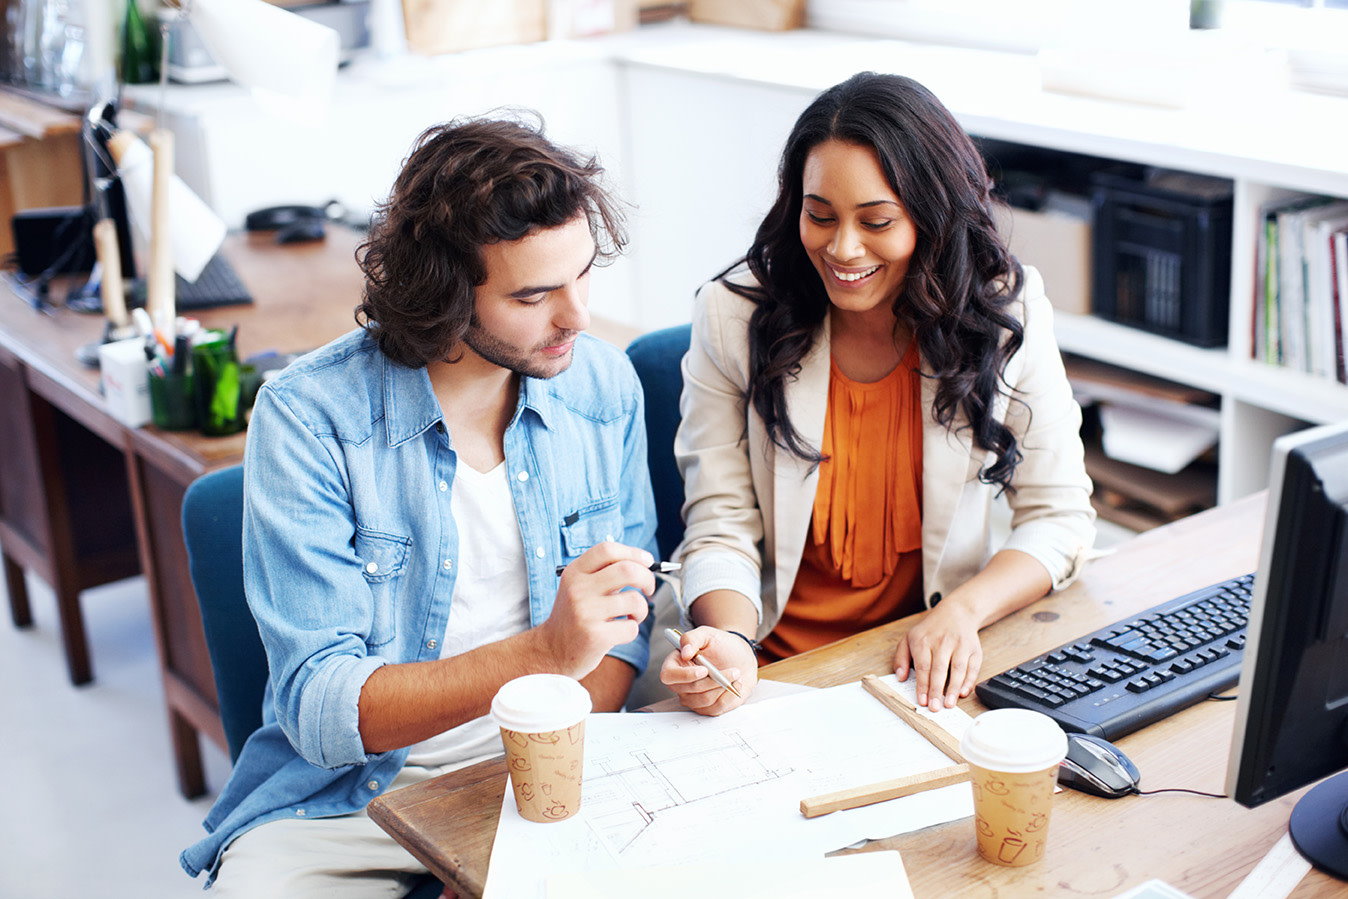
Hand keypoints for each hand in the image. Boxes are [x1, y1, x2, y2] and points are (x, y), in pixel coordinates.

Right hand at [540, 542, 653, 679]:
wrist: (551, 650)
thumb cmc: (573, 616)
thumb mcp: (579, 587)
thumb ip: (604, 573)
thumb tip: (643, 563)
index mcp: (574, 573)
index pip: (608, 549)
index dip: (633, 553)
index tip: (647, 562)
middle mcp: (578, 589)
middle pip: (627, 570)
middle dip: (647, 578)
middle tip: (648, 589)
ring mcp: (585, 613)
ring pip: (634, 600)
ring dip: (642, 609)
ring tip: (632, 615)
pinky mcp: (594, 637)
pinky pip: (631, 628)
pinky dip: (633, 629)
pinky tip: (620, 631)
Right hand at [659, 626, 757, 715]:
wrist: (739, 657)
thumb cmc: (720, 645)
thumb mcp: (707, 634)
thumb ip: (692, 638)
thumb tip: (684, 652)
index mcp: (675, 665)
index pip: (668, 676)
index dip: (684, 675)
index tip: (704, 670)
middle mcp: (680, 684)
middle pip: (691, 689)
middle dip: (714, 680)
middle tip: (733, 670)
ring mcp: (692, 699)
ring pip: (705, 700)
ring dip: (724, 687)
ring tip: (735, 674)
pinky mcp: (707, 708)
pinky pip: (715, 708)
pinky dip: (729, 696)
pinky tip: (735, 684)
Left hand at [893, 599, 983, 710]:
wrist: (956, 612)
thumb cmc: (930, 630)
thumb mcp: (909, 638)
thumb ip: (901, 658)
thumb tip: (900, 677)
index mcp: (923, 640)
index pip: (923, 666)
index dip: (922, 685)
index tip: (922, 701)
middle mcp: (942, 642)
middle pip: (939, 669)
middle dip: (936, 690)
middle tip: (935, 707)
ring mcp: (960, 645)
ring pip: (957, 669)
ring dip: (953, 688)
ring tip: (949, 704)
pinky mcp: (974, 649)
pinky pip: (973, 667)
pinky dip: (969, 681)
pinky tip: (963, 692)